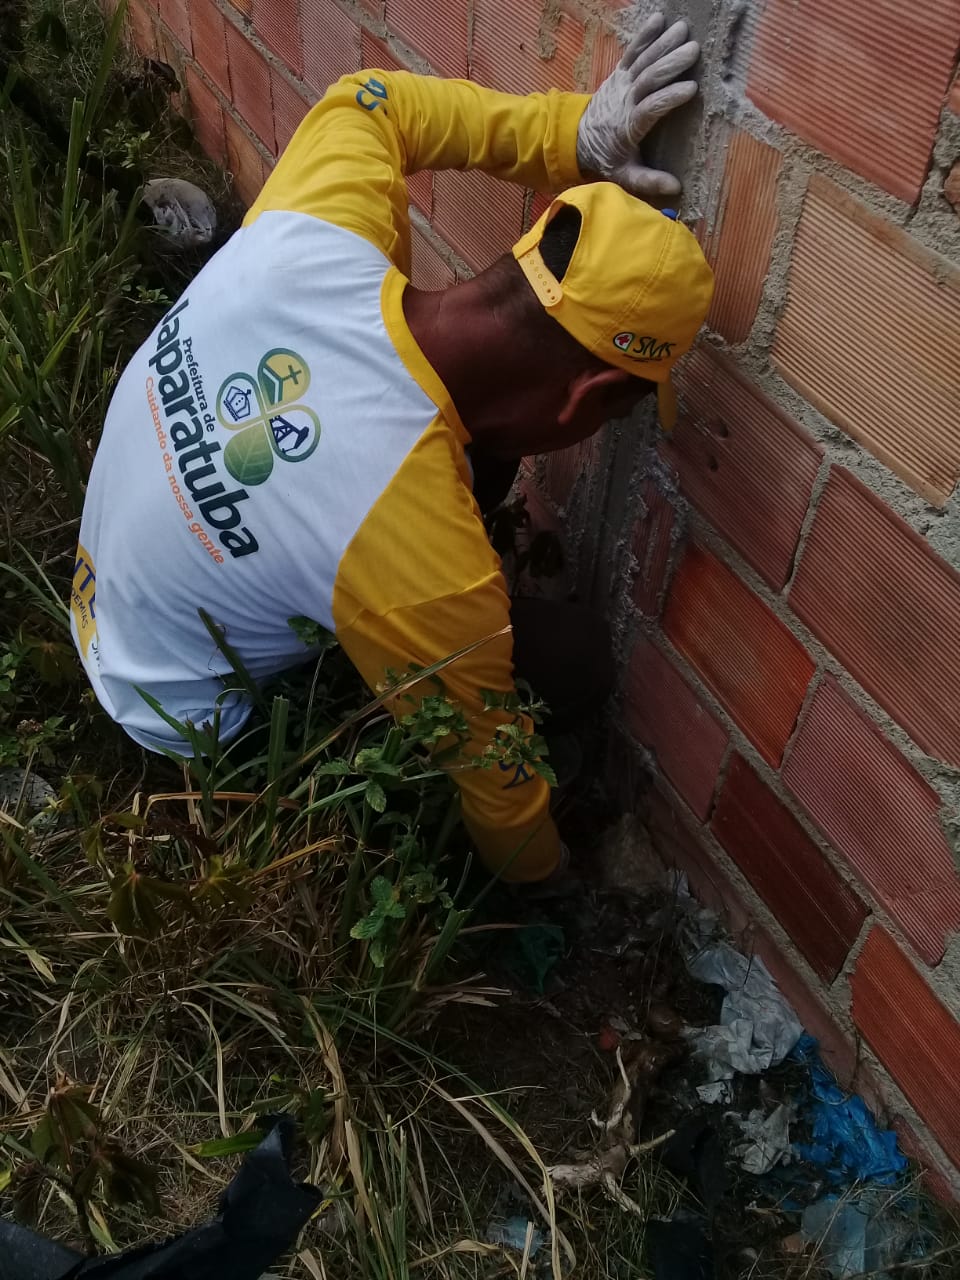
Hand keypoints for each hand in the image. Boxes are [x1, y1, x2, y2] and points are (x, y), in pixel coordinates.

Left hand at [576, 12, 699, 198]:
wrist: (578, 140)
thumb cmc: (607, 158)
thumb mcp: (625, 176)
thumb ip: (648, 181)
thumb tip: (675, 187)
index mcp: (629, 126)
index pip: (650, 109)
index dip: (669, 98)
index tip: (691, 89)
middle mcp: (624, 101)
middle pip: (648, 79)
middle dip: (670, 64)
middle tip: (694, 50)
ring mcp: (621, 84)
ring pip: (642, 61)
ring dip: (663, 44)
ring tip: (685, 29)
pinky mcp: (619, 73)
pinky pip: (632, 51)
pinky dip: (645, 34)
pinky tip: (660, 18)